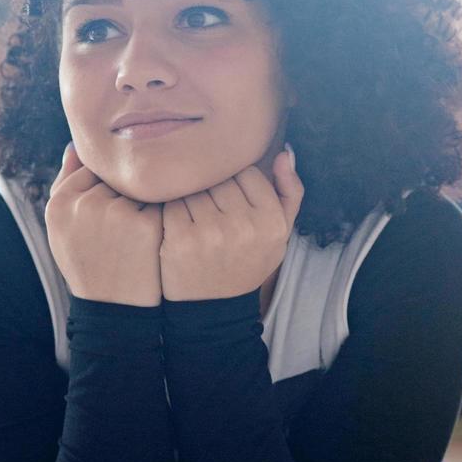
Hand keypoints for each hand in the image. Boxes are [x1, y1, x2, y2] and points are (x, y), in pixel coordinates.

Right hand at [45, 144, 162, 306]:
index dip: (104, 189)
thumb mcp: (62, 227)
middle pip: (115, 176)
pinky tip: (152, 238)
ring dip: (143, 202)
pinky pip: (159, 200)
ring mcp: (115, 213)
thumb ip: (65, 183)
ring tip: (134, 235)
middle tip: (121, 228)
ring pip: (138, 185)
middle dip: (123, 194)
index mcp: (59, 203)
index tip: (107, 212)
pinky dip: (160, 214)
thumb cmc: (87, 262)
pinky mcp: (145, 224)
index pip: (90, 169)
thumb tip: (75, 144)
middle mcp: (85, 204)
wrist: (112, 308)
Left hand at [159, 147, 304, 301]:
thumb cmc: (247, 264)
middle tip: (210, 209)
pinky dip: (172, 209)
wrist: (214, 309)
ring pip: (195, 188)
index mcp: (272, 221)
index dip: (235, 182)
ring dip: (191, 197)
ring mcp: (210, 232)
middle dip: (212, 188)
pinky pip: (172, 202)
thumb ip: (289, 193)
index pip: (248, 172)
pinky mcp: (179, 239)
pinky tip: (179, 225)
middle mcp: (244, 225)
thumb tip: (285, 152)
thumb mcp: (280, 236)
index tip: (231, 200)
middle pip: (219, 178)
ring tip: (195, 217)